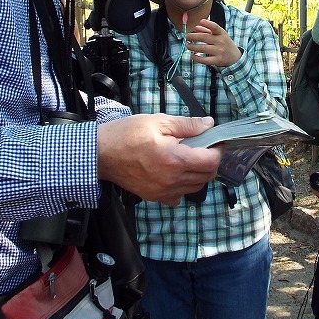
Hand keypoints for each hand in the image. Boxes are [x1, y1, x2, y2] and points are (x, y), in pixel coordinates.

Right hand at [98, 115, 221, 205]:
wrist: (100, 153)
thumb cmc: (126, 134)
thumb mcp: (158, 121)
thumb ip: (187, 124)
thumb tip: (209, 124)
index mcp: (175, 159)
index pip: (211, 162)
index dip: (218, 150)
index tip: (215, 142)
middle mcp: (172, 180)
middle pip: (206, 176)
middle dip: (210, 161)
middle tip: (203, 148)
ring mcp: (163, 191)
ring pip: (195, 188)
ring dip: (198, 174)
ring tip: (188, 158)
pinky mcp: (154, 196)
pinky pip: (177, 197)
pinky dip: (182, 187)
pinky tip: (175, 174)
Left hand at [185, 19, 241, 68]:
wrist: (235, 57)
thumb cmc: (225, 44)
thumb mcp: (219, 35)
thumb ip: (208, 30)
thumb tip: (196, 27)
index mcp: (221, 34)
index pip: (215, 27)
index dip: (208, 24)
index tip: (201, 21)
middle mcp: (221, 42)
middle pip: (205, 38)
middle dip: (193, 37)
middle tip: (187, 37)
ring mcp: (219, 51)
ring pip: (202, 48)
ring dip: (192, 47)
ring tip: (188, 45)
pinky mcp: (217, 60)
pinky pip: (204, 60)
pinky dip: (196, 57)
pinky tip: (192, 55)